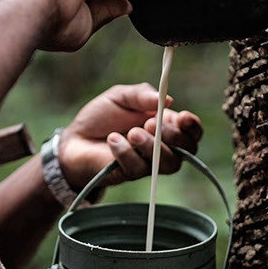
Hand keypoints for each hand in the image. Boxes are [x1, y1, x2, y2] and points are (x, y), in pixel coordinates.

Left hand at [58, 83, 202, 189]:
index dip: (193, 126)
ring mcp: (148, 163)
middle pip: (186, 150)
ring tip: (131, 133)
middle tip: (151, 123)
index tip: (183, 117)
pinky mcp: (130, 174)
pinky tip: (113, 140)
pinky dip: (126, 152)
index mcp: (166, 125)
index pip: (192, 131)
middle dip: (172, 136)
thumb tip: (168, 99)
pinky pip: (138, 168)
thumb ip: (142, 94)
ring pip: (167, 164)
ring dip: (152, 147)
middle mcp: (162, 147)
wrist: (75, 138)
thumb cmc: (101, 117)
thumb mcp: (121, 96)